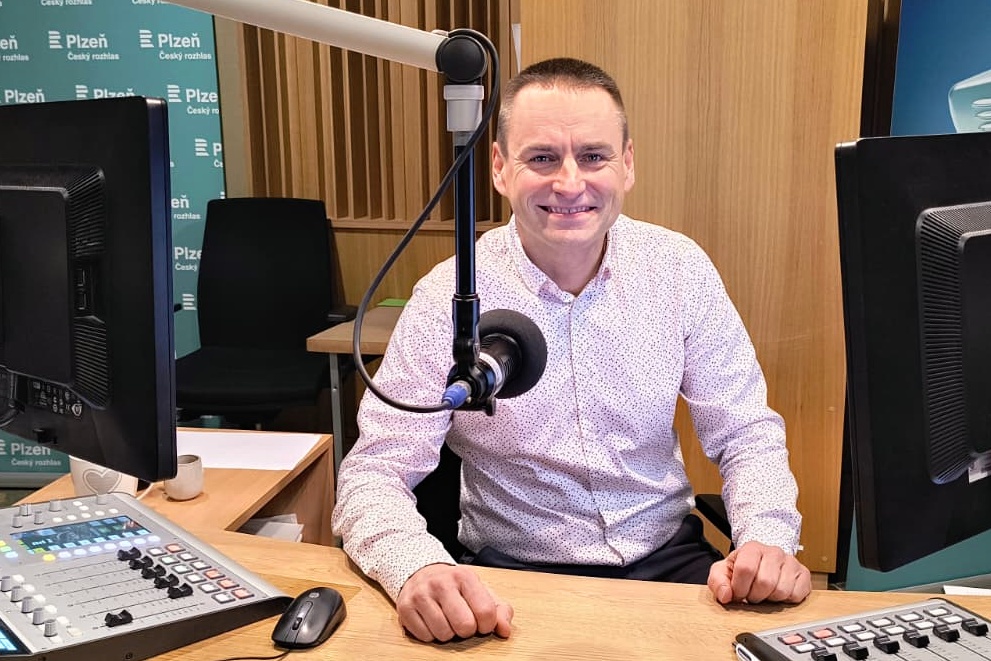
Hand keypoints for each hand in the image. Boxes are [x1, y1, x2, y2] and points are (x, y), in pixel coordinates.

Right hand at [396, 563, 513, 641]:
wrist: (420, 572)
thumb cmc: (455, 586)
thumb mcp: (480, 591)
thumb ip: (500, 610)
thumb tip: (504, 631)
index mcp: (464, 576)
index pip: (486, 612)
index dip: (487, 625)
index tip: (481, 622)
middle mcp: (441, 583)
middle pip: (465, 626)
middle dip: (467, 630)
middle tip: (462, 621)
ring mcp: (421, 595)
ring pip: (443, 634)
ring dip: (448, 633)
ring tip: (446, 620)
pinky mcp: (405, 608)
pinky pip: (425, 637)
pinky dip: (431, 634)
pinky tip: (431, 621)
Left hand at [707, 541, 810, 604]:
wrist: (763, 561)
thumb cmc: (743, 567)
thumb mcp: (723, 571)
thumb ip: (718, 582)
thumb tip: (725, 595)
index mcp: (752, 548)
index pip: (745, 570)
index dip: (739, 588)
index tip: (738, 593)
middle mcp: (774, 552)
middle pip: (765, 583)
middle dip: (755, 595)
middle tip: (752, 594)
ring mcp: (791, 562)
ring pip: (781, 590)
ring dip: (770, 599)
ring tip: (764, 592)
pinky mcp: (804, 574)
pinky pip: (796, 595)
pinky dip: (785, 600)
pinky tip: (778, 593)